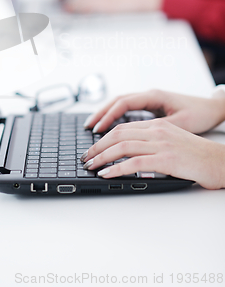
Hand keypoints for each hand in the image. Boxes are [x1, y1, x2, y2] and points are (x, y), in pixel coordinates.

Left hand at [81, 119, 224, 189]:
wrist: (220, 161)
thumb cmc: (197, 155)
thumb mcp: (171, 141)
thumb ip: (151, 143)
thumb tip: (128, 154)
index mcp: (157, 125)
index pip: (123, 127)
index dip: (104, 137)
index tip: (93, 147)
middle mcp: (157, 131)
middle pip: (118, 134)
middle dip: (97, 146)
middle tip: (86, 158)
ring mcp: (161, 144)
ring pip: (122, 146)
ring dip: (102, 157)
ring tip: (90, 166)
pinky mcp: (166, 159)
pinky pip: (134, 162)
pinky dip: (116, 168)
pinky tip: (106, 174)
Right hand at [84, 89, 224, 133]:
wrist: (212, 107)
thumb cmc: (199, 113)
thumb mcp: (181, 123)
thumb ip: (160, 129)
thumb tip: (141, 139)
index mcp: (153, 96)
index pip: (123, 103)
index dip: (108, 117)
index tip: (98, 130)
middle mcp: (148, 95)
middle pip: (117, 101)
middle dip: (100, 114)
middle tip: (87, 128)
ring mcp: (148, 99)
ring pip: (120, 104)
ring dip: (105, 114)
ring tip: (92, 127)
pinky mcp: (150, 106)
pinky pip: (127, 109)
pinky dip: (115, 116)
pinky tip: (108, 127)